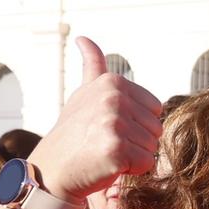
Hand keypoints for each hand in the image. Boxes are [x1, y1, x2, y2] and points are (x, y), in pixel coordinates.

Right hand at [31, 37, 165, 203]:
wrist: (52, 170)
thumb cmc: (73, 133)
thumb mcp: (83, 93)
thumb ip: (92, 66)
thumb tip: (83, 38)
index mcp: (112, 82)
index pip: (155, 108)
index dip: (136, 123)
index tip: (108, 126)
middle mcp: (114, 98)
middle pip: (156, 127)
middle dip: (137, 140)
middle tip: (105, 142)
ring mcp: (114, 123)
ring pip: (152, 146)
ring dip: (133, 156)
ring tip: (104, 152)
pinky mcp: (116, 149)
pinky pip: (146, 163)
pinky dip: (132, 170)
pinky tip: (107, 165)